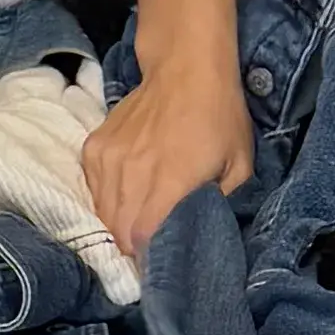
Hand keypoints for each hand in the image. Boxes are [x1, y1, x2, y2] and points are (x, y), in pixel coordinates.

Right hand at [84, 41, 250, 259]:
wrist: (185, 68)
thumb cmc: (219, 117)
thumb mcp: (240, 166)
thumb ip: (221, 205)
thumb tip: (201, 234)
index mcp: (168, 182)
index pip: (142, 239)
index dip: (150, 260)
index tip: (161, 266)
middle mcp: (131, 174)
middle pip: (118, 233)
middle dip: (133, 249)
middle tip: (150, 252)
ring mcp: (107, 159)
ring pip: (102, 214)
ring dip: (118, 227)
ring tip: (137, 227)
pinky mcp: (94, 148)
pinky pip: (93, 190)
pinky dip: (106, 201)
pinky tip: (126, 196)